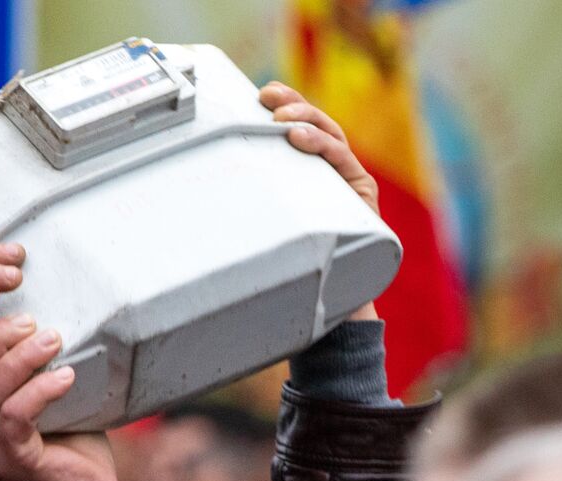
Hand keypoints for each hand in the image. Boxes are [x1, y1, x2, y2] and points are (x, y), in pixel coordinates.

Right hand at [0, 315, 149, 480]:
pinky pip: (16, 415)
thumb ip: (22, 376)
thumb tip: (32, 318)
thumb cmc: (70, 449)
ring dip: (21, 358)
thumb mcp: (38, 406)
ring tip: (53, 339)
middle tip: (29, 320)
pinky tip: (66, 376)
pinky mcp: (12, 462)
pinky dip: (40, 389)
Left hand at [260, 82, 379, 321]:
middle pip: (317, 123)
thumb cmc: (288, 266)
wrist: (326, 303)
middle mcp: (332, 173)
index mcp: (310, 173)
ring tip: (282, 117)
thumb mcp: (261, 228)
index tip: (258, 95)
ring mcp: (349, 182)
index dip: (284, 104)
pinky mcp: (363, 195)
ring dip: (306, 119)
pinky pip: (344, 161)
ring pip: (332, 135)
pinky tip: (298, 137)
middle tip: (267, 96)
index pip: (300, 127)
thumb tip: (198, 192)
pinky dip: (322, 145)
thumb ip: (248, 205)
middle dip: (293, 102)